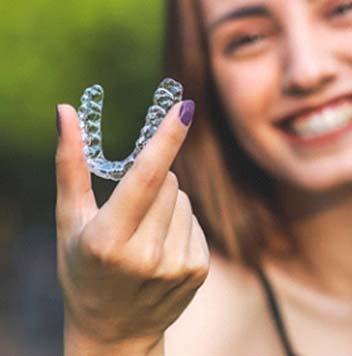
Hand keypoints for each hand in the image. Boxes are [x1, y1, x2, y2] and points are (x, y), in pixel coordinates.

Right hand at [55, 101, 208, 353]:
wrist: (113, 332)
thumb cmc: (82, 268)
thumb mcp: (68, 221)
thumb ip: (70, 164)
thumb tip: (66, 111)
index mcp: (107, 240)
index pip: (144, 177)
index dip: (166, 138)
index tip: (185, 107)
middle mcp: (145, 255)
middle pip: (168, 181)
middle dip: (152, 181)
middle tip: (130, 211)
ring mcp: (175, 266)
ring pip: (184, 199)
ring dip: (167, 204)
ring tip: (144, 236)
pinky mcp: (197, 271)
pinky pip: (195, 221)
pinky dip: (180, 225)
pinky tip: (161, 250)